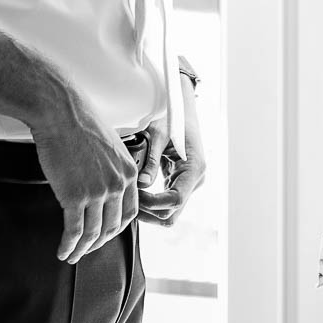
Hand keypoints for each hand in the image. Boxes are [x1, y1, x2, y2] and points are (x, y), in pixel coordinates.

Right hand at [32, 105, 140, 263]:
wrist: (61, 113)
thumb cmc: (80, 125)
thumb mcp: (110, 147)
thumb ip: (113, 169)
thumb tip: (105, 185)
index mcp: (129, 172)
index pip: (129, 212)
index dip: (116, 228)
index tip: (105, 234)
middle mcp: (117, 185)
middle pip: (112, 227)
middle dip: (98, 243)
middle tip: (87, 250)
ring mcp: (97, 193)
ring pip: (92, 233)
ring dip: (82, 249)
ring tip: (72, 255)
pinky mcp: (75, 197)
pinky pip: (74, 230)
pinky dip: (68, 245)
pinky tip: (62, 251)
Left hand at [135, 74, 205, 226]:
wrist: (180, 109)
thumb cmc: (171, 117)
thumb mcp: (159, 135)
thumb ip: (151, 160)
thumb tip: (141, 184)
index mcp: (194, 168)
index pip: (175, 200)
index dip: (152, 203)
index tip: (134, 196)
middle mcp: (195, 180)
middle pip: (171, 214)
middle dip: (148, 213)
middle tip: (127, 201)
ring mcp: (189, 184)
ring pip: (168, 213)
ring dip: (148, 212)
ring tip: (129, 200)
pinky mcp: (180, 183)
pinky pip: (166, 203)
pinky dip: (151, 204)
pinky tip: (136, 195)